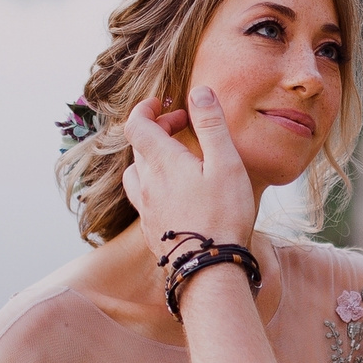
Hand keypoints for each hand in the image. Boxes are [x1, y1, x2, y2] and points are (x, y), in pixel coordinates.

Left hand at [124, 88, 257, 250]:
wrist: (210, 270)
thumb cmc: (223, 215)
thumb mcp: (226, 163)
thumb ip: (211, 125)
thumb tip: (198, 92)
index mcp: (162, 163)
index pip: (137, 126)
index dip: (145, 109)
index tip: (162, 102)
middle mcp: (147, 184)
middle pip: (139, 148)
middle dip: (158, 130)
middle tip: (184, 126)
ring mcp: (147, 209)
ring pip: (136, 174)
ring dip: (150, 159)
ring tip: (174, 159)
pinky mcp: (152, 230)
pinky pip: (143, 199)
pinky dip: (154, 185)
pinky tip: (174, 194)